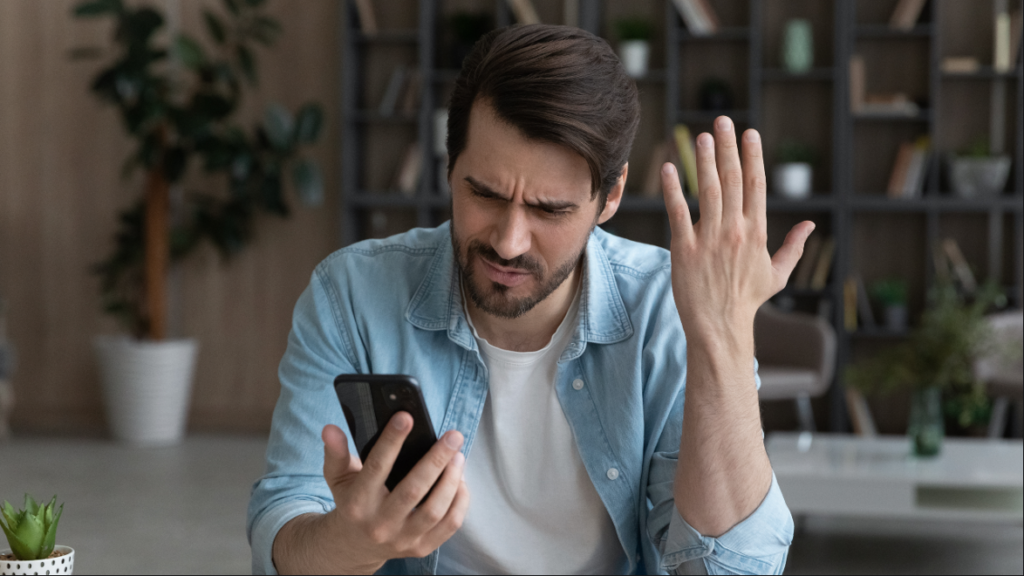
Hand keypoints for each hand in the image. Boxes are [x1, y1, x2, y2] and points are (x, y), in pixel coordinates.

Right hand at [317, 414, 469, 572]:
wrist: (354, 547)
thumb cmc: (351, 503)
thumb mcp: (338, 478)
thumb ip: (335, 453)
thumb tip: (330, 429)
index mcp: (358, 504)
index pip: (377, 467)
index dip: (392, 441)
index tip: (406, 417)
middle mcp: (380, 524)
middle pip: (414, 490)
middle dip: (437, 459)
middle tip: (453, 436)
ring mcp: (402, 539)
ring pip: (435, 510)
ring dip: (451, 479)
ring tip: (458, 456)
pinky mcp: (421, 548)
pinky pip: (449, 525)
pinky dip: (460, 501)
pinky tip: (460, 481)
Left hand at [662, 117, 814, 345]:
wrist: (720, 326)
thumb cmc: (746, 301)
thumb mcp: (777, 274)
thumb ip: (794, 247)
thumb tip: (812, 225)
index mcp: (757, 233)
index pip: (756, 186)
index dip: (753, 157)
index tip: (750, 133)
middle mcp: (735, 231)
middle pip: (732, 181)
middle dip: (728, 148)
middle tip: (722, 121)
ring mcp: (709, 239)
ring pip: (708, 191)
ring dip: (704, 161)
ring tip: (701, 137)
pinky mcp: (684, 250)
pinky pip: (678, 213)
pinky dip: (673, 190)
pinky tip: (670, 168)